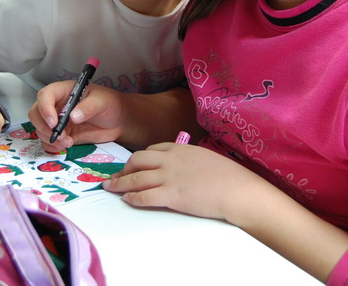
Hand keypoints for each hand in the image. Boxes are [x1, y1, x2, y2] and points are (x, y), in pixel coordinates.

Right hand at [28, 81, 125, 152]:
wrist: (118, 121)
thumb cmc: (110, 104)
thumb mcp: (102, 101)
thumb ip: (88, 107)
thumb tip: (73, 117)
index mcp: (64, 91)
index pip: (45, 95)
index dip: (45, 108)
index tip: (54, 123)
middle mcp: (57, 105)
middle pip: (36, 113)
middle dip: (43, 127)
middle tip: (60, 135)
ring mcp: (58, 121)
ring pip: (40, 129)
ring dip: (50, 138)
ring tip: (68, 142)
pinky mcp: (62, 135)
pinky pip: (48, 141)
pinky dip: (52, 146)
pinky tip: (64, 146)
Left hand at [103, 142, 264, 220]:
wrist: (236, 190)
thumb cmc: (228, 176)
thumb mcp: (205, 158)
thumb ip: (190, 160)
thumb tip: (184, 167)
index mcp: (180, 149)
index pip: (152, 149)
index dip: (139, 159)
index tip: (133, 165)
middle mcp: (170, 160)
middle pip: (138, 160)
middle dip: (124, 168)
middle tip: (116, 176)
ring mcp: (169, 177)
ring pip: (136, 178)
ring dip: (120, 183)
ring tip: (111, 188)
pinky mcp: (170, 196)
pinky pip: (144, 196)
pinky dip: (132, 197)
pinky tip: (127, 199)